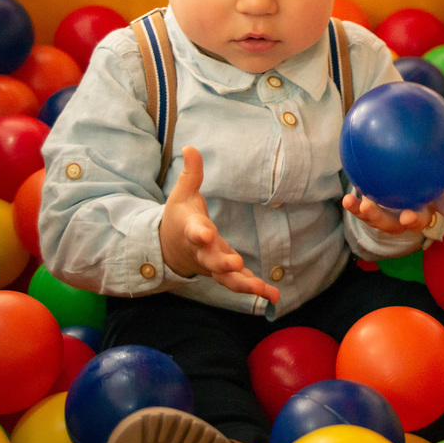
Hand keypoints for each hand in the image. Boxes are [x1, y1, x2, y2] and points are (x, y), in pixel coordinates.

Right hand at [160, 146, 279, 302]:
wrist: (169, 249)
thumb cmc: (179, 218)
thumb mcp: (182, 195)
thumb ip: (191, 174)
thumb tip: (190, 147)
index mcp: (191, 229)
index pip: (194, 231)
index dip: (198, 233)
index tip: (204, 234)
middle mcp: (201, 251)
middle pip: (211, 259)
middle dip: (222, 262)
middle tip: (235, 263)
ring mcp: (213, 265)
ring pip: (226, 278)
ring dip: (244, 284)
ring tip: (263, 289)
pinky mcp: (224, 272)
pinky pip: (239, 283)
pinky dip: (255, 290)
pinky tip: (274, 296)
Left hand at [341, 186, 443, 234]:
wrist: (412, 166)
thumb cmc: (431, 178)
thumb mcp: (441, 186)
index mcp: (419, 212)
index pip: (418, 219)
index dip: (413, 219)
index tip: (407, 216)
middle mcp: (400, 216)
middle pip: (391, 224)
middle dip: (381, 219)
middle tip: (370, 209)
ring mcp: (384, 211)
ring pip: (374, 219)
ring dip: (364, 213)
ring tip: (354, 203)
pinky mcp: (370, 204)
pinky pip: (360, 208)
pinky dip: (352, 206)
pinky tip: (346, 199)